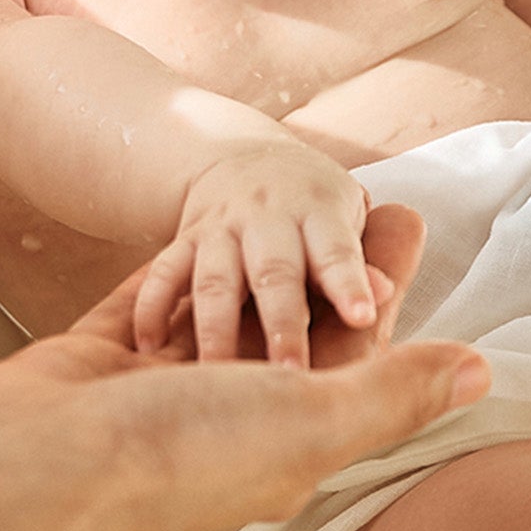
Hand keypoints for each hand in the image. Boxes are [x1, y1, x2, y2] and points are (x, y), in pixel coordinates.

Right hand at [0, 205, 488, 530]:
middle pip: (294, 325)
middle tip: (361, 197)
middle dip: (328, 266)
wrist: (23, 477)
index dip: (382, 286)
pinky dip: (169, 281)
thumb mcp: (307, 420)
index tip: (407, 223)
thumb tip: (483, 373)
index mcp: (289, 431)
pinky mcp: (101, 366)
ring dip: (250, 270)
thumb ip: (391, 392)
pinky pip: (148, 310)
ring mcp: (158, 393)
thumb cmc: (176, 452)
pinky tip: (181, 250)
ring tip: (277, 214)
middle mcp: (230, 415)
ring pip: (220, 316)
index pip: (356, 348)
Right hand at [134, 135, 385, 365]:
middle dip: (281, 322)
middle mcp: (267, 217)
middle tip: (290, 375)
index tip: (362, 317)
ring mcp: (221, 229)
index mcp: (318, 212)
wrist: (242, 155)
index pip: (336, 251)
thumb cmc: (313, 205)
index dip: (349, 283)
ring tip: (216, 375)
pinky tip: (147, 346)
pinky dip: (152, 307)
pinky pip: (163, 274)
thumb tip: (383, 294)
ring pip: (216, 281)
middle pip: (274, 271)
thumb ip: (359, 258)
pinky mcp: (182, 242)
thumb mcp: (346, 215)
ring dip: (216, 329)